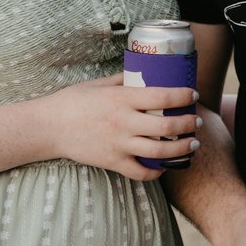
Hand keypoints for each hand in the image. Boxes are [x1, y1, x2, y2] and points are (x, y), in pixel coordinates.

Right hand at [41, 74, 198, 181]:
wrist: (49, 127)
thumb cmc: (72, 102)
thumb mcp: (99, 84)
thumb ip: (123, 80)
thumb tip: (143, 73)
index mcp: (122, 99)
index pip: (162, 97)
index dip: (183, 96)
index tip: (192, 95)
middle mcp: (123, 122)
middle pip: (167, 126)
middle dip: (188, 124)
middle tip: (196, 121)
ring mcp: (119, 144)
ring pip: (160, 152)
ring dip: (182, 149)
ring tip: (192, 144)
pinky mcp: (112, 162)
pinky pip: (141, 172)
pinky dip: (156, 172)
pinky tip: (165, 167)